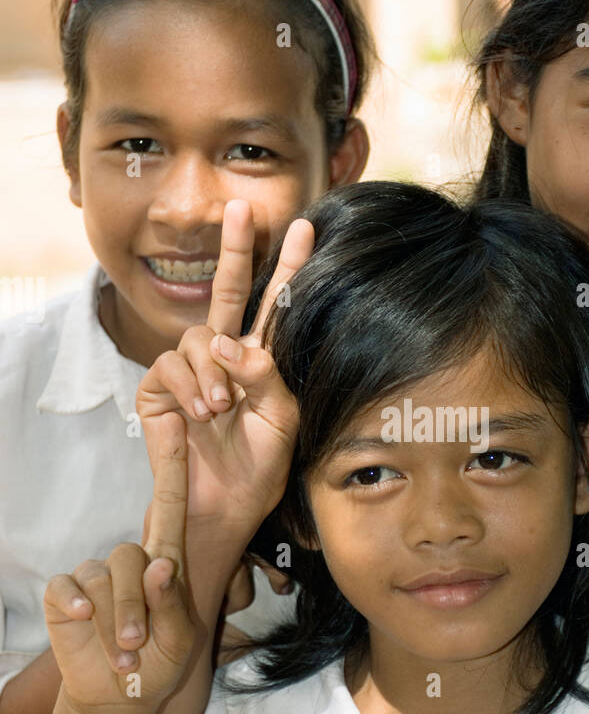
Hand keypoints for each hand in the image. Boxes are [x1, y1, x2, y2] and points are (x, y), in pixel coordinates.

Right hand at [43, 414, 195, 708]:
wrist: (119, 695)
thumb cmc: (159, 662)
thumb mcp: (179, 640)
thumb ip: (171, 603)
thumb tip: (159, 564)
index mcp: (164, 560)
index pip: (170, 505)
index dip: (172, 466)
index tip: (179, 424)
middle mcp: (129, 560)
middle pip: (130, 556)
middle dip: (135, 608)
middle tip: (138, 648)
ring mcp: (95, 575)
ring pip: (103, 580)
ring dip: (114, 624)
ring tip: (124, 656)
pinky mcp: (66, 593)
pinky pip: (70, 589)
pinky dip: (78, 609)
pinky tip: (85, 624)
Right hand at [136, 199, 308, 538]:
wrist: (225, 505)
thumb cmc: (258, 465)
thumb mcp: (282, 420)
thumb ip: (269, 377)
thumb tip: (232, 345)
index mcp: (260, 359)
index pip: (275, 305)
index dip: (288, 268)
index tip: (305, 227)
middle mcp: (224, 356)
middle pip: (226, 291)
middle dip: (234, 249)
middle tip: (241, 208)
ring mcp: (189, 371)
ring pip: (198, 339)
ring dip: (214, 372)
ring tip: (222, 407)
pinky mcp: (158, 389)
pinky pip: (172, 368)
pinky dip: (191, 389)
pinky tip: (201, 414)